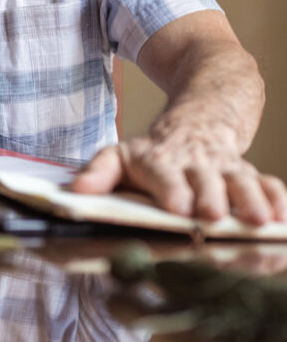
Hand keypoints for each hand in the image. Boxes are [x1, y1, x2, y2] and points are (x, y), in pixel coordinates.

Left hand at [71, 123, 286, 224]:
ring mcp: (226, 169)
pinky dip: (278, 200)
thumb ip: (100, 172)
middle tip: (212, 215)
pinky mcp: (250, 175)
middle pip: (206, 179)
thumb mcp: (120, 155)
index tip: (177, 206)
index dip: (170, 189)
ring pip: (242, 181)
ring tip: (259, 221)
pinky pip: (268, 185)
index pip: (164, 174)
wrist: (200, 119)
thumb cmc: (153, 151)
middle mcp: (196, 164)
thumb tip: (76, 190)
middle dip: (210, 196)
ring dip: (250, 201)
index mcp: (160, 160)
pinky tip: (283, 219)